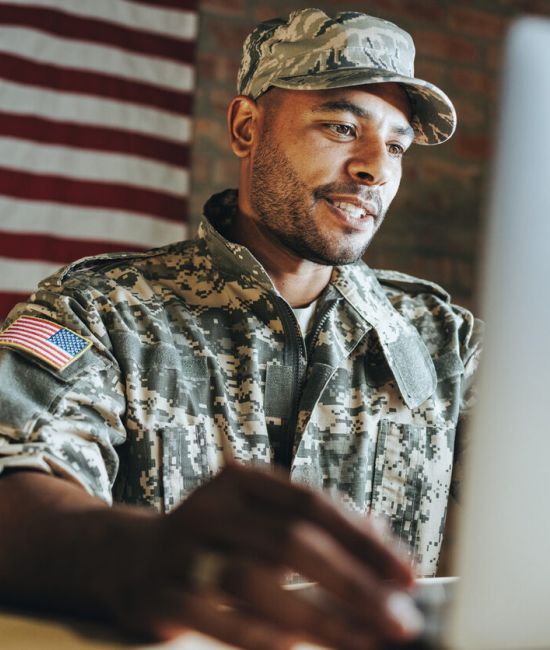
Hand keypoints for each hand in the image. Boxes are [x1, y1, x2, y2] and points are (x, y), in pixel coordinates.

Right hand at [109, 464, 422, 649]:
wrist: (130, 556)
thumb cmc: (217, 537)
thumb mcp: (262, 517)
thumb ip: (317, 527)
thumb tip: (383, 547)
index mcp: (243, 480)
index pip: (313, 504)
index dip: (364, 540)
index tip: (407, 575)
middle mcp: (212, 506)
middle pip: (291, 542)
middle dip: (352, 584)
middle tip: (398, 619)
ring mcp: (181, 549)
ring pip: (257, 583)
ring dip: (318, 619)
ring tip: (362, 642)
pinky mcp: (161, 593)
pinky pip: (220, 622)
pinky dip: (264, 639)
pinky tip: (297, 649)